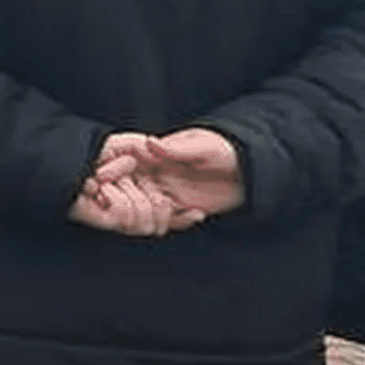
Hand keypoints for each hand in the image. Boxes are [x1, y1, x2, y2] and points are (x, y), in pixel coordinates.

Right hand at [70, 126, 247, 235]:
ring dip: (155, 217)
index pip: (125, 166)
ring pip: (147, 209)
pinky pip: (171, 219)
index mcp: (155, 155)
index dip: (116, 175)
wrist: (249, 167)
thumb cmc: (225, 148)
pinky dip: (179, 222)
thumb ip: (175, 148)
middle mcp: (156, 174)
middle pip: (130, 192)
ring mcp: (168, 191)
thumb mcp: (202, 146)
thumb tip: (150, 143)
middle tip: (144, 210)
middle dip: (132, 204)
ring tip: (173, 216)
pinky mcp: (181, 206)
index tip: (115, 185)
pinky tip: (197, 215)